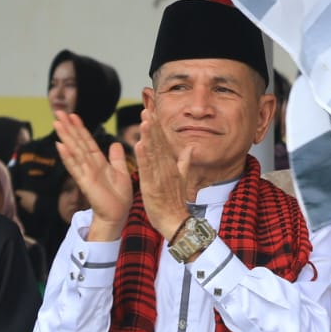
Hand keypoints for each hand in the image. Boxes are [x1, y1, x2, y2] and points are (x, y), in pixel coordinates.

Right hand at [54, 110, 132, 242]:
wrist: (117, 215)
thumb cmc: (119, 196)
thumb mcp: (121, 172)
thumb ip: (116, 158)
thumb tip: (114, 143)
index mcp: (98, 162)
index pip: (87, 141)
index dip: (80, 128)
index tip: (73, 115)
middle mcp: (90, 165)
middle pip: (77, 142)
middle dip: (69, 127)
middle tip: (58, 112)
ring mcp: (86, 173)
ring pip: (74, 151)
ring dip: (66, 137)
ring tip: (57, 123)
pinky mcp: (85, 183)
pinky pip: (75, 167)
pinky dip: (68, 157)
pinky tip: (60, 146)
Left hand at [134, 108, 199, 240]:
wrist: (176, 223)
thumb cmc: (176, 203)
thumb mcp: (182, 179)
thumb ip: (185, 162)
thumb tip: (191, 148)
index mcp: (171, 166)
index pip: (163, 143)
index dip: (158, 127)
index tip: (152, 111)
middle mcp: (166, 169)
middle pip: (158, 144)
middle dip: (153, 126)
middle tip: (147, 108)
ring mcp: (159, 177)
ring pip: (153, 154)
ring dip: (149, 137)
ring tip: (144, 121)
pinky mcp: (152, 187)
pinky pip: (148, 170)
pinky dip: (144, 158)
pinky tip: (140, 145)